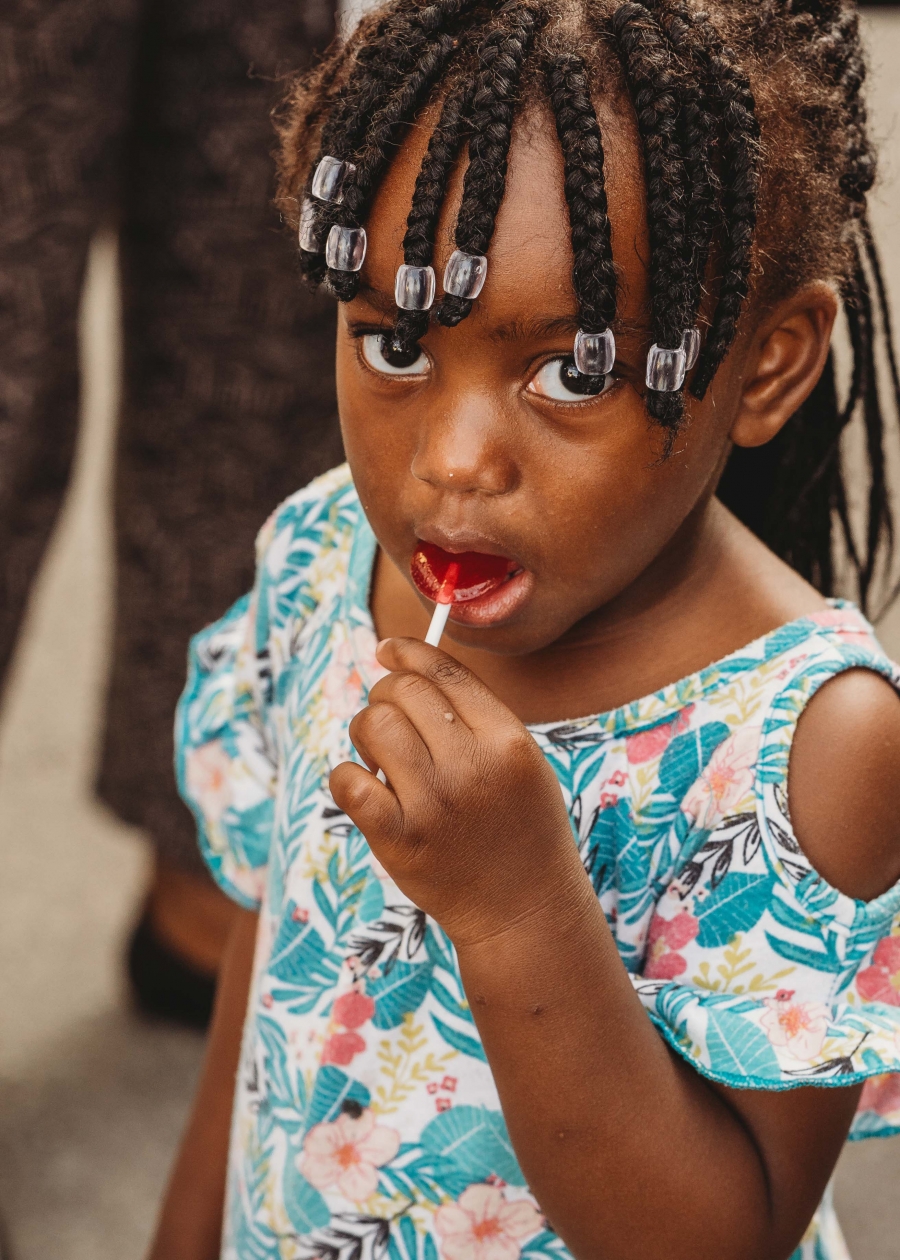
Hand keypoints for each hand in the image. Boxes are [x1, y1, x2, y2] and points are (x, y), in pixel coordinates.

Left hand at [329, 637, 589, 946]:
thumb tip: (405, 663)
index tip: (387, 649)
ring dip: (367, 732)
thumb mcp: (522, 761)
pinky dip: (349, 776)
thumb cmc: (518, 827)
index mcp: (508, 740)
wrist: (524, 910)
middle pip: (402, 691)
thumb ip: (475, 715)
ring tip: (383, 758)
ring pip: (372, 725)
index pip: (444, 672)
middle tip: (391, 723)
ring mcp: (433, 804)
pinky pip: (347, 780)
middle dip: (386, 696)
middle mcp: (471, 766)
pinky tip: (368, 789)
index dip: (408, 652)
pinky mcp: (399, 839)